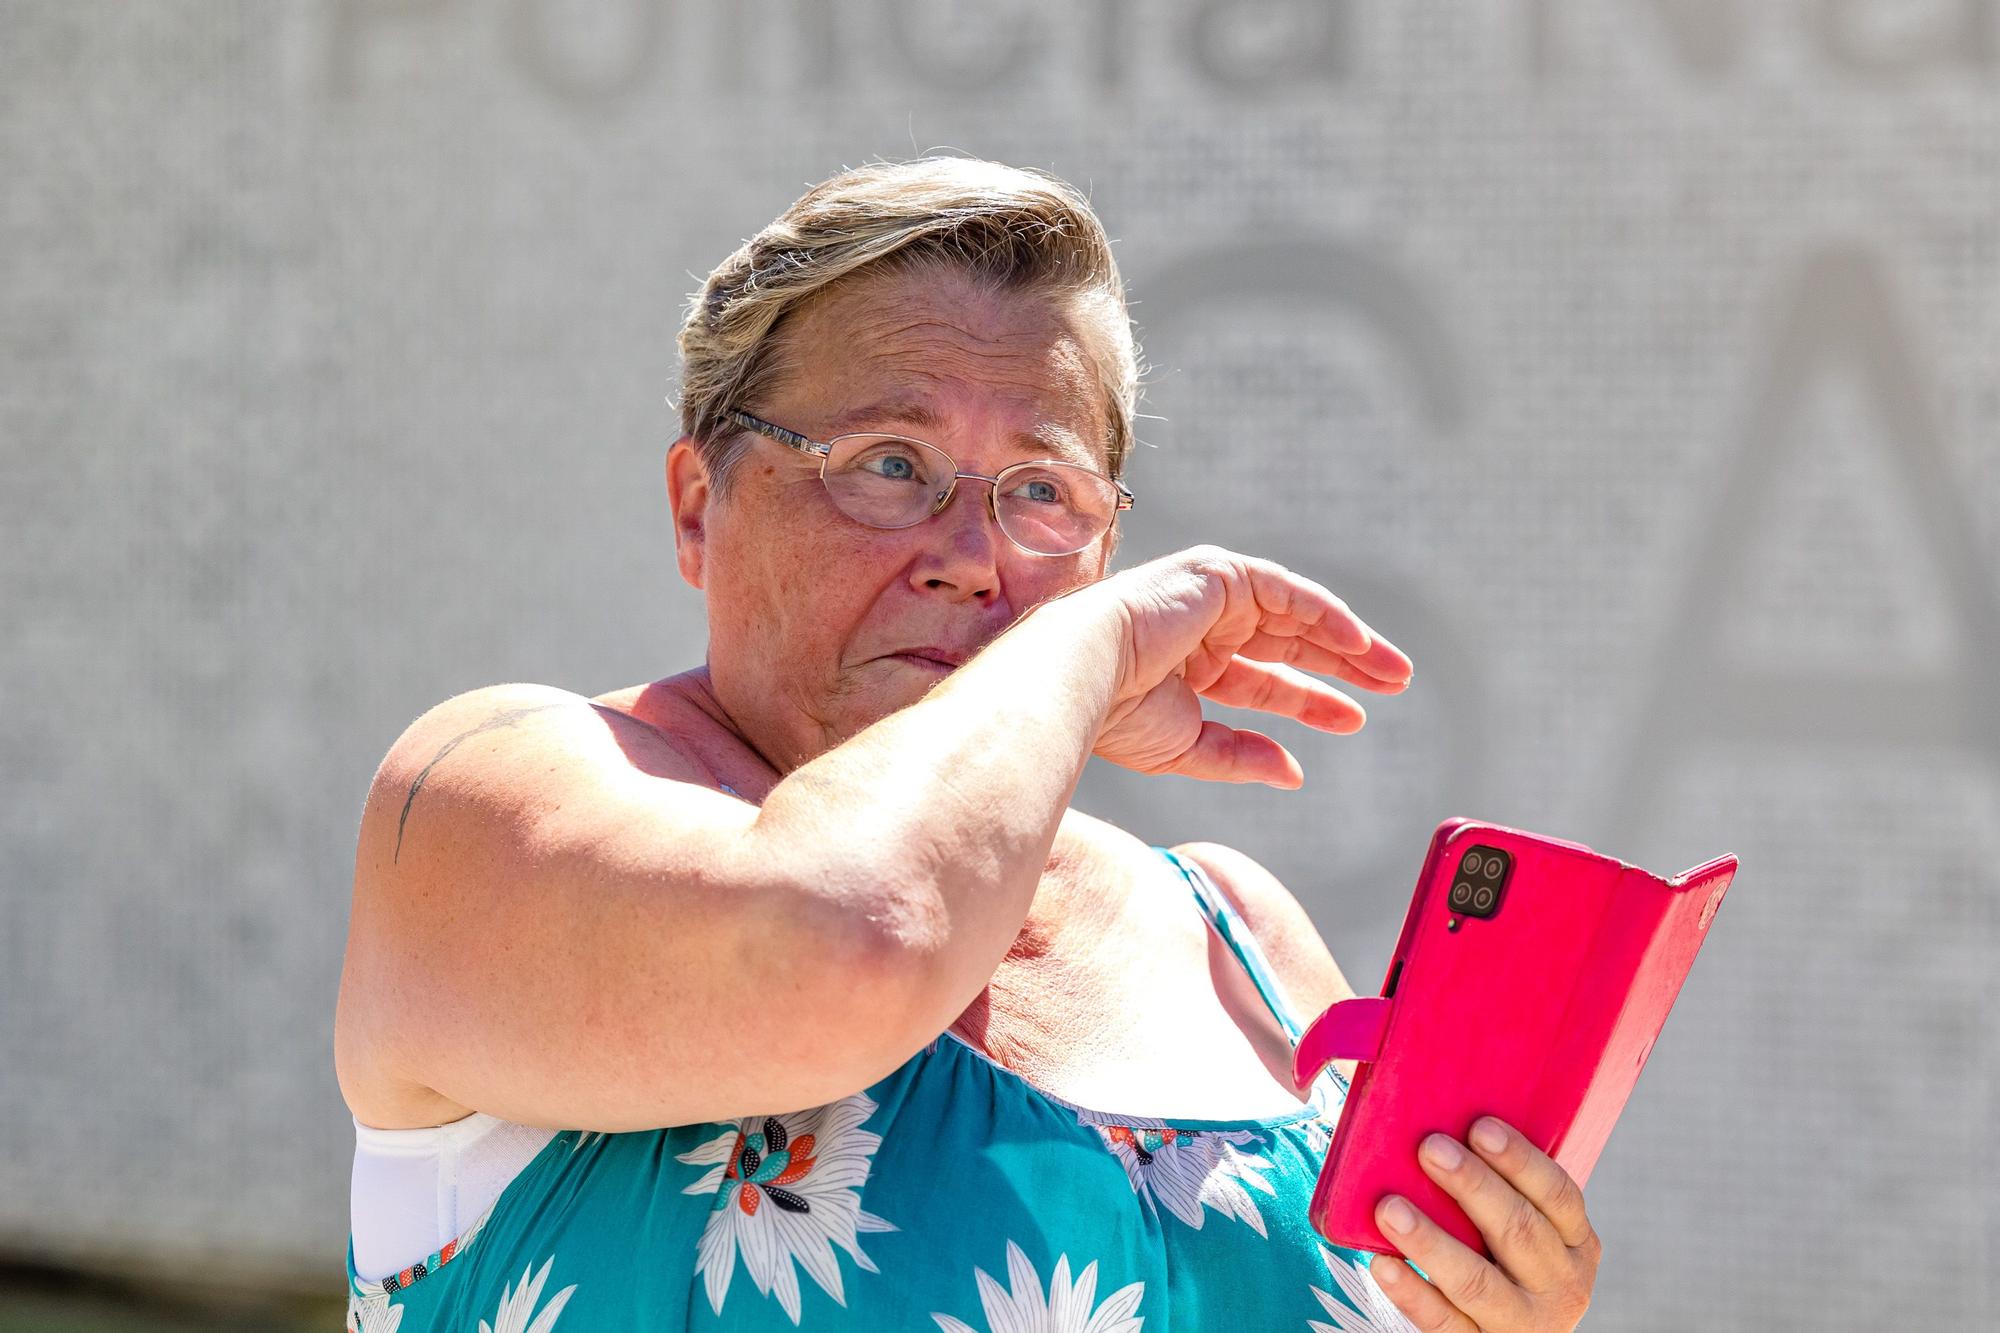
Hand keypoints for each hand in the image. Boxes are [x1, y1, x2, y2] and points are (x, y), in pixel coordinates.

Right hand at [1067, 545, 1413, 786]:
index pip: (1266, 679)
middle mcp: (1205, 626)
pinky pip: (1289, 593)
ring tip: (1392, 670)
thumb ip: (1241, 755)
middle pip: (1291, 644)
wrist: (1083, 675)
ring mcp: (1213, 596)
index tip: (1353, 721)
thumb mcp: (1189, 746)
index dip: (1312, 700)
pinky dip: (1326, 615)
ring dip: (1348, 641)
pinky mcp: (1221, 574)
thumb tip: (1294, 774)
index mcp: (1192, 664)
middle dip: (1343, 666)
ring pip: (1298, 616)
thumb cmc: (1116, 714)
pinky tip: (1360, 644)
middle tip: (1392, 686)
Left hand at [1369, 1117, 1601, 1330]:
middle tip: (1430, 1149)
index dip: (1521, 1161)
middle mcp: (1561, 1287)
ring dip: (1431, 1241)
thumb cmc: (1506, 1258)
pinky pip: (1445, 1323)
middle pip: (1519, 1231)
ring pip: (1477, 1281)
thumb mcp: (1529, 1230)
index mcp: (1577, 1244)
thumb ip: (1503, 1190)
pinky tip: (1383, 1263)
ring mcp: (1523, 1324)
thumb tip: (1441, 1128)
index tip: (1480, 1127)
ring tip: (1390, 1208)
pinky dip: (1412, 1293)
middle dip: (1473, 1186)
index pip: (1559, 1195)